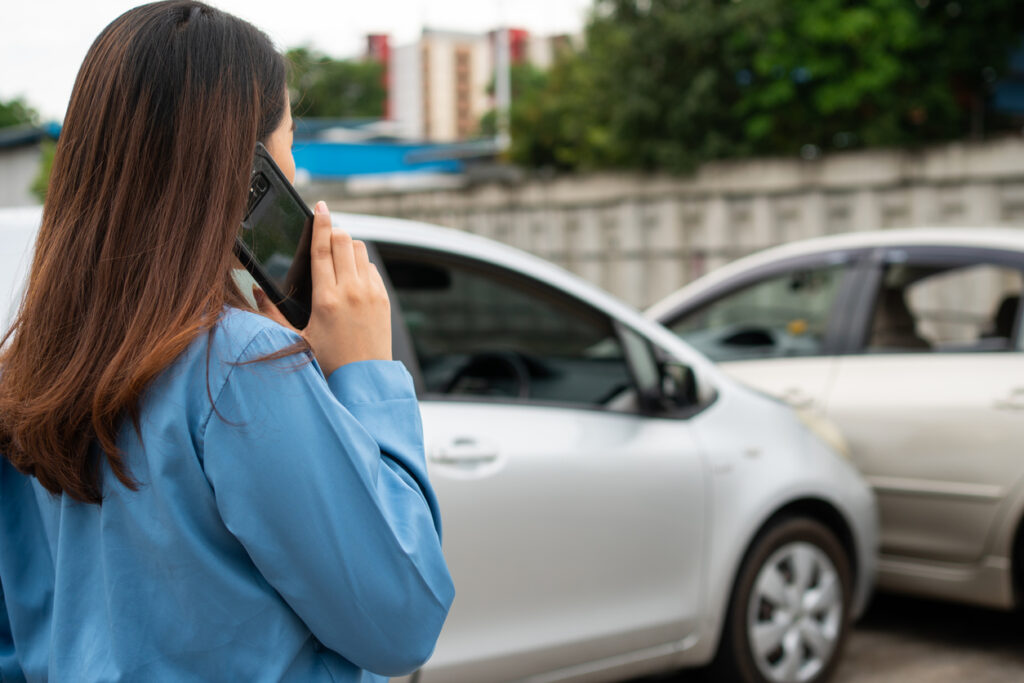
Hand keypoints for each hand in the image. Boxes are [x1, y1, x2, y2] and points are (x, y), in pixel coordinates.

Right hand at [254, 200, 391, 375]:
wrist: (364, 380)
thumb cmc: (328, 363)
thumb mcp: (296, 340)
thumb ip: (273, 314)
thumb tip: (257, 291)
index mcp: (326, 299)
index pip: (322, 248)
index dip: (320, 223)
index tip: (320, 206)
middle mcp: (351, 291)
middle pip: (344, 240)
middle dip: (334, 230)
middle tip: (325, 229)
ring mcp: (370, 294)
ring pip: (360, 250)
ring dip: (348, 246)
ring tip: (337, 256)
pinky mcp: (383, 300)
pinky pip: (372, 268)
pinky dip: (361, 265)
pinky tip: (351, 277)